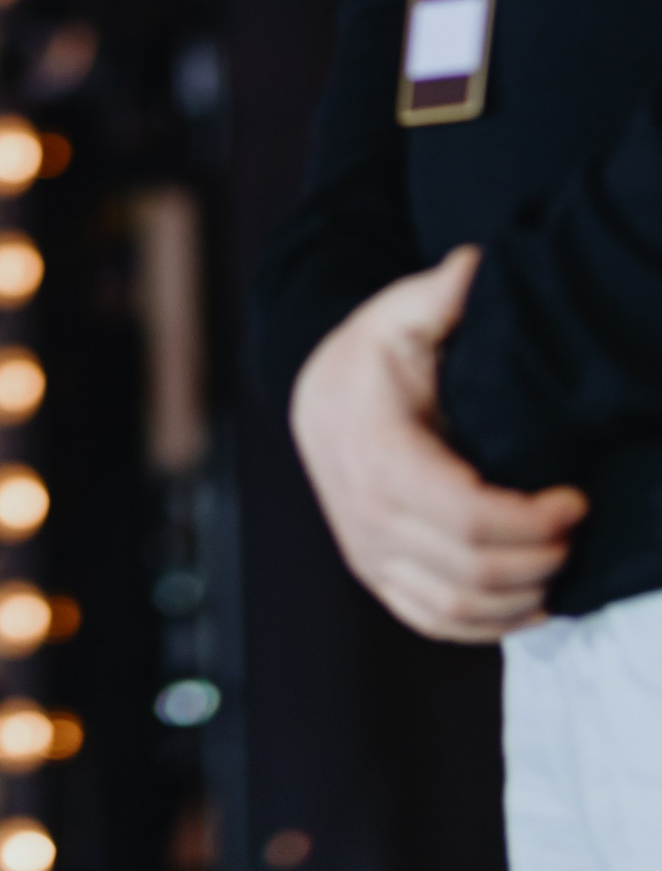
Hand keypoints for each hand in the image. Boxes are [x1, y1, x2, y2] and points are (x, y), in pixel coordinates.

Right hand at [290, 248, 587, 640]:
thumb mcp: (398, 315)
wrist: (312, 394)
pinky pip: (433, 621)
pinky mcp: (374, 575)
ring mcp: (367, 553)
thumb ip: (439, 294)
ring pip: (456, 608)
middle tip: (578, 529)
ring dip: (521, 598)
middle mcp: (367, 517)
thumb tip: (477, 265)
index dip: (534, 521)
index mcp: (378, 457)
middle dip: (540, 558)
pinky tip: (530, 603)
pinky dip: (488, 625)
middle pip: (472, 571)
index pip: (469, 518)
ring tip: (562, 562)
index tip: (576, 498)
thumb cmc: (366, 355)